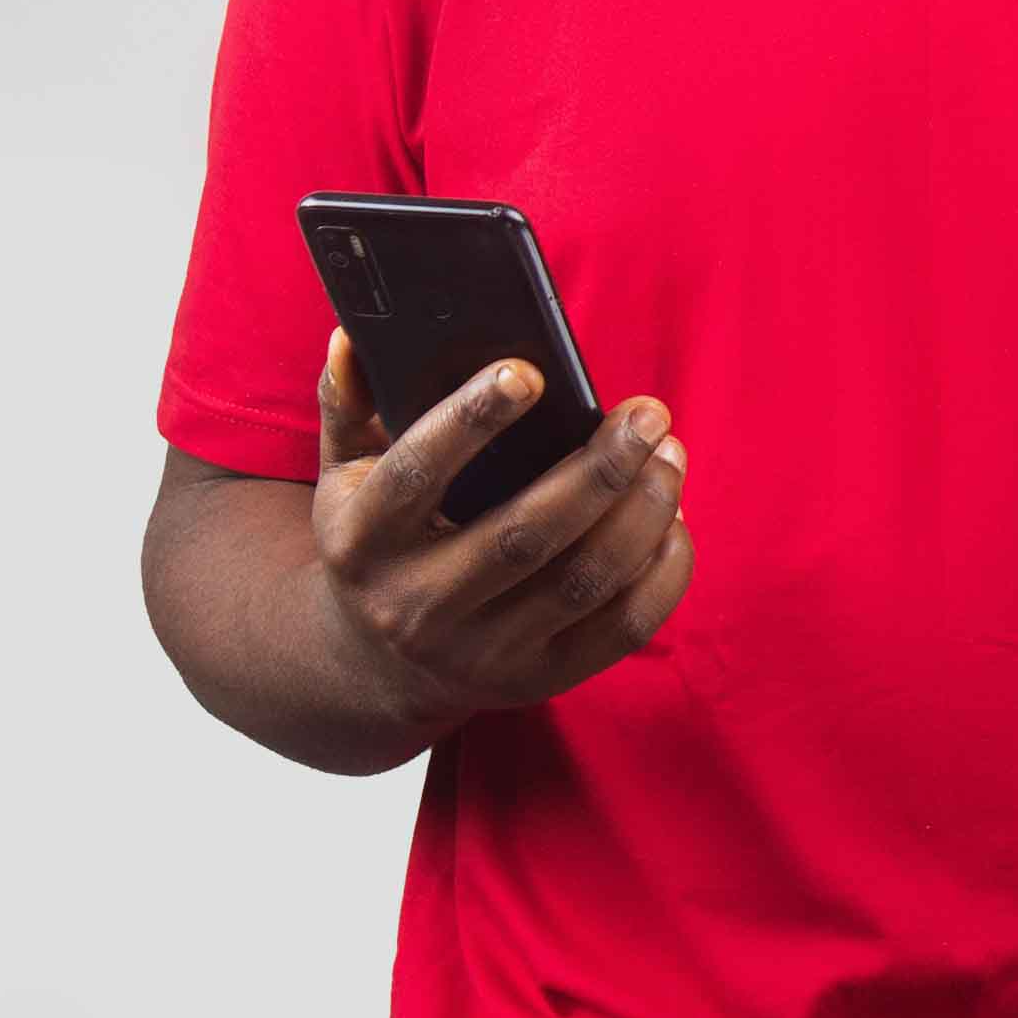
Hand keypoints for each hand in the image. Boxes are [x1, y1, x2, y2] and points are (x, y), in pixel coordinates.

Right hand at [309, 328, 694, 730]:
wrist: (376, 665)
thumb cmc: (377, 539)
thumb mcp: (343, 476)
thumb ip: (347, 404)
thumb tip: (350, 336)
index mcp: (363, 542)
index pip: (415, 476)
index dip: (468, 422)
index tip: (528, 371)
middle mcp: (418, 607)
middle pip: (522, 535)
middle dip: (597, 469)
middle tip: (648, 413)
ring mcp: (481, 653)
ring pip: (581, 582)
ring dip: (641, 513)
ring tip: (668, 453)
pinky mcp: (537, 681)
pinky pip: (620, 630)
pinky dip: (662, 572)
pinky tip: (674, 517)